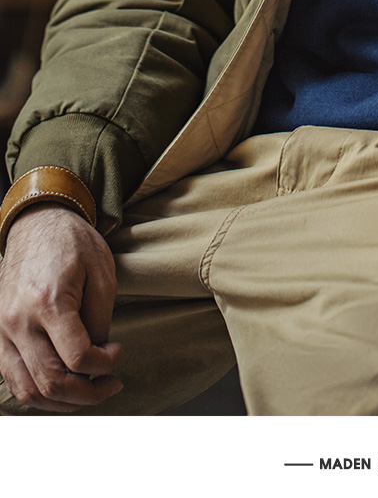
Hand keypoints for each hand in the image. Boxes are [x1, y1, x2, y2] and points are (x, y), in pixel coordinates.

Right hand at [0, 204, 121, 411]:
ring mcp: (2, 331)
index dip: (104, 365)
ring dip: (62, 402)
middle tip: (111, 383)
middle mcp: (18, 321)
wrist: (36, 223)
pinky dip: (38, 393)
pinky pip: (13, 379)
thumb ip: (99, 320)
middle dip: (88, 393)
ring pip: (28, 390)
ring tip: (89, 391)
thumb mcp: (101, 273)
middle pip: (51, 381)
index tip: (117, 352)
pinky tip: (63, 387)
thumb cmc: (73, 243)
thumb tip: (97, 357)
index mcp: (47, 302)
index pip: (76, 357)